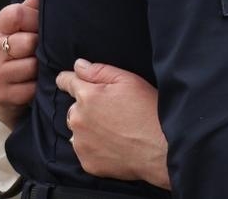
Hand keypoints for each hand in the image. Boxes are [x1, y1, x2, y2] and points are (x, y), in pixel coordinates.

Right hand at [0, 0, 40, 127]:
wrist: (7, 92)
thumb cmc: (20, 52)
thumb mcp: (21, 29)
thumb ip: (29, 10)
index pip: (17, 14)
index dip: (35, 19)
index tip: (39, 27)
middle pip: (29, 41)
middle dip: (41, 46)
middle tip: (41, 51)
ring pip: (32, 65)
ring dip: (41, 67)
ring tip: (39, 67)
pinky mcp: (2, 94)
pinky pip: (32, 87)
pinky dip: (39, 86)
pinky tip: (35, 83)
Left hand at [58, 60, 168, 187]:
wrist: (161, 149)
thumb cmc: (148, 111)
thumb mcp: (129, 81)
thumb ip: (99, 71)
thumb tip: (78, 65)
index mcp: (87, 96)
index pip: (67, 82)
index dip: (68, 79)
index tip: (67, 80)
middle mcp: (78, 119)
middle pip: (74, 108)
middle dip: (87, 107)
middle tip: (111, 111)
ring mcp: (81, 143)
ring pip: (78, 130)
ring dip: (89, 128)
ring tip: (114, 130)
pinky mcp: (87, 162)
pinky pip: (85, 150)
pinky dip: (95, 147)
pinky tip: (114, 145)